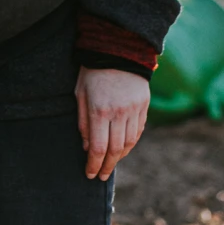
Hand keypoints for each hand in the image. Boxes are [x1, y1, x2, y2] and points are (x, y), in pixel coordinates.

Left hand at [75, 66, 149, 180]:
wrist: (118, 49)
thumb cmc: (93, 71)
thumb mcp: (80, 92)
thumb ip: (83, 121)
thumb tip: (85, 147)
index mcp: (99, 110)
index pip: (97, 148)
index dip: (93, 165)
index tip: (90, 175)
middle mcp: (118, 113)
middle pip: (115, 150)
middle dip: (107, 166)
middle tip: (101, 175)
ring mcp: (133, 110)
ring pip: (129, 144)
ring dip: (119, 157)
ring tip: (111, 163)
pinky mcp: (143, 107)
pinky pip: (138, 132)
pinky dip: (130, 144)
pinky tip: (123, 149)